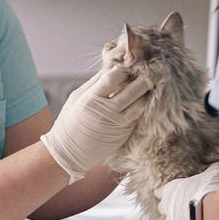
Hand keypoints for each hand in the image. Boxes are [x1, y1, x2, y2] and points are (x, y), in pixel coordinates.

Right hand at [41, 67, 150, 182]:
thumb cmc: (69, 123)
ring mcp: (117, 125)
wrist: (69, 153)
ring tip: (149, 86)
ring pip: (140, 105)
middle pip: (131, 91)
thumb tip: (110, 69)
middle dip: (142, 79)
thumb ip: (93, 83)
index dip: (122, 70)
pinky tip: (143, 100)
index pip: (112, 78)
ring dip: (146, 94)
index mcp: (90, 100)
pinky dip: (142, 107)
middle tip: (149, 71)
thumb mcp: (76, 98)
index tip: (125, 66)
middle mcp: (106, 112)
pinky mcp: (124, 134)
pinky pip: (137, 117)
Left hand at [155, 162, 218, 219]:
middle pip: (162, 208)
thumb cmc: (211, 190)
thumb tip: (217, 163)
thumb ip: (211, 168)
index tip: (169, 192)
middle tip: (181, 206)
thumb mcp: (213, 173)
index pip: (160, 191)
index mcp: (171, 190)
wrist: (215, 213)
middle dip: (169, 208)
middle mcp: (168, 208)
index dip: (165, 192)